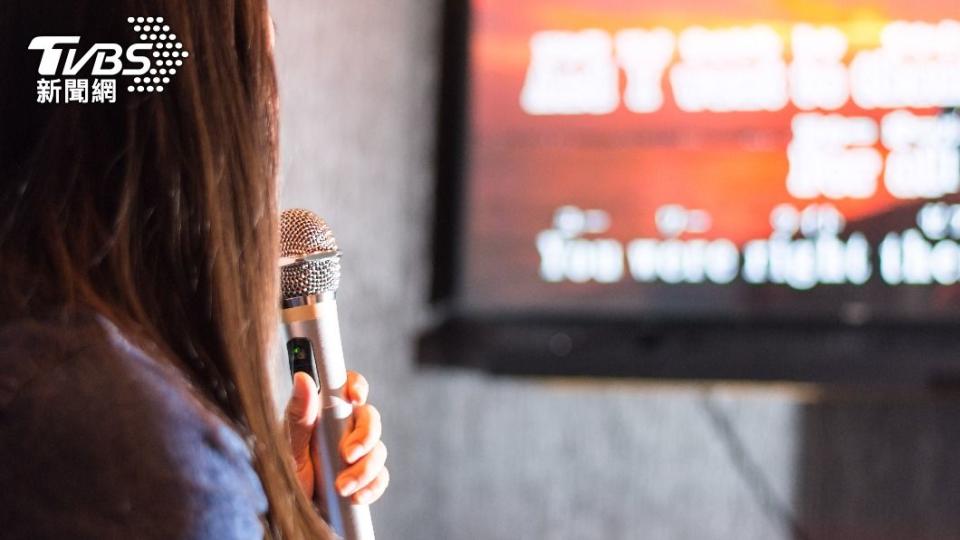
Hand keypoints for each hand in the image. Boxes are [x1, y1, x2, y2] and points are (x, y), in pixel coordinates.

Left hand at [285, 371, 388, 504]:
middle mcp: (344, 429)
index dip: (356, 386)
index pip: (346, 387)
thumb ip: (298, 416)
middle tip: (347, 455)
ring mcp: (358, 453)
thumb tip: (302, 378)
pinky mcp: (366, 478)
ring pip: (379, 449)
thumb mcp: (287, 447)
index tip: (355, 397)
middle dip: (365, 437)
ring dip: (364, 469)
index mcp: (324, 414)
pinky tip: (357, 496)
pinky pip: (380, 477)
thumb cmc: (285, 475)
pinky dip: (372, 487)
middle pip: (370, 418)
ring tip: (342, 487)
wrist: (292, 514)